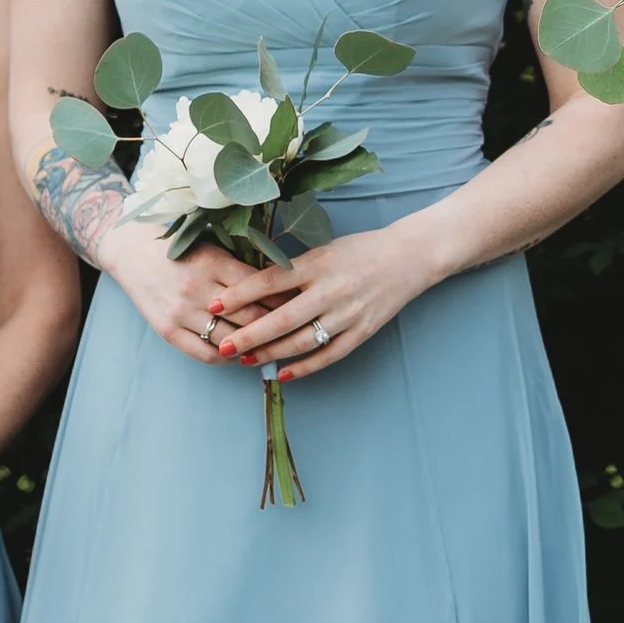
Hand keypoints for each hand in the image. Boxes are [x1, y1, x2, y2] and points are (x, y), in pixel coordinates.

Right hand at [98, 219, 279, 364]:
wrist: (132, 253)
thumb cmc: (182, 249)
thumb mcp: (214, 250)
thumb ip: (242, 270)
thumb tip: (283, 289)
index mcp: (214, 264)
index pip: (261, 289)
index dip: (285, 300)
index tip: (301, 306)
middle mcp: (198, 289)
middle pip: (250, 317)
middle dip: (277, 326)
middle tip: (295, 330)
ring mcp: (181, 312)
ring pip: (230, 338)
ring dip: (254, 345)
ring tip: (272, 346)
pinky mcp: (167, 330)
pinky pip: (204, 353)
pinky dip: (227, 357)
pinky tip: (239, 354)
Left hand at [208, 223, 442, 381]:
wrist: (411, 256)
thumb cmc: (362, 249)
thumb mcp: (324, 250)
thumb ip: (293, 270)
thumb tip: (252, 290)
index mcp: (319, 264)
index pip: (270, 282)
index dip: (239, 295)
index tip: (212, 304)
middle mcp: (332, 290)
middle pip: (282, 318)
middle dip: (248, 334)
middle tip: (221, 345)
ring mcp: (349, 313)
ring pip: (303, 340)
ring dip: (271, 353)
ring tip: (244, 360)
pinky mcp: (363, 330)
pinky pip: (329, 354)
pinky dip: (305, 366)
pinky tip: (282, 372)